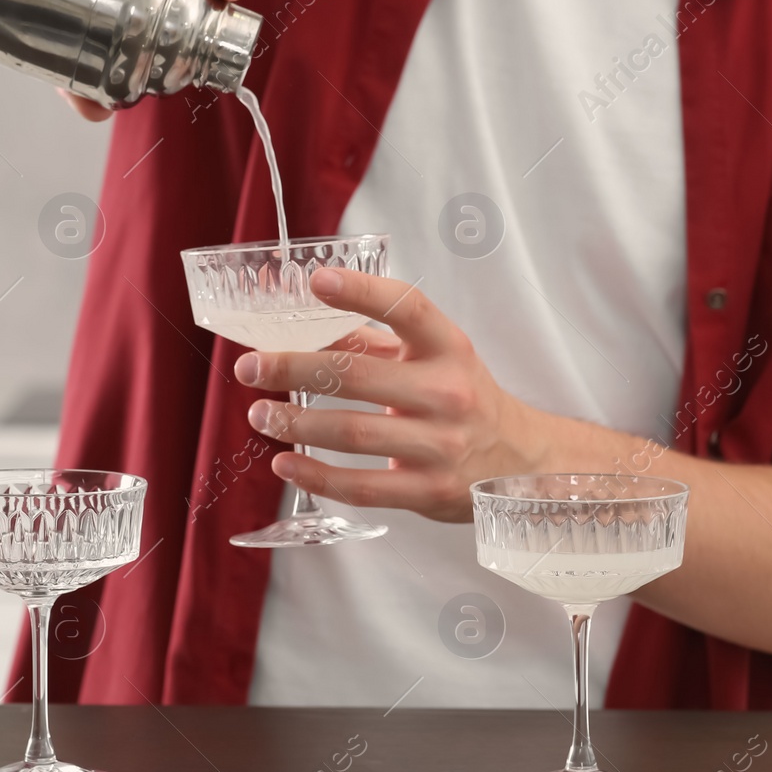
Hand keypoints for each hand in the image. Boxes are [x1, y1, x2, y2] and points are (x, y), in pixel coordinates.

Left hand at [234, 269, 556, 522]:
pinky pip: (361, 486)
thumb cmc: (461, 398)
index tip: (316, 281)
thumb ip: (370, 342)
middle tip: (251, 367)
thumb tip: (300, 319)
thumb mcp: (430, 359)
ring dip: (295, 424)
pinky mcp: (428, 490)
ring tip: (260, 416)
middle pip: (357, 377)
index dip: (361, 293)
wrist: (519, 460)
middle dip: (293, 369)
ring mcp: (440, 445)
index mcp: (448, 348)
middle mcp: (447, 393)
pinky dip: (315, 476)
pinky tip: (285, 464)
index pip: (407, 308)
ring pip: (352, 433)